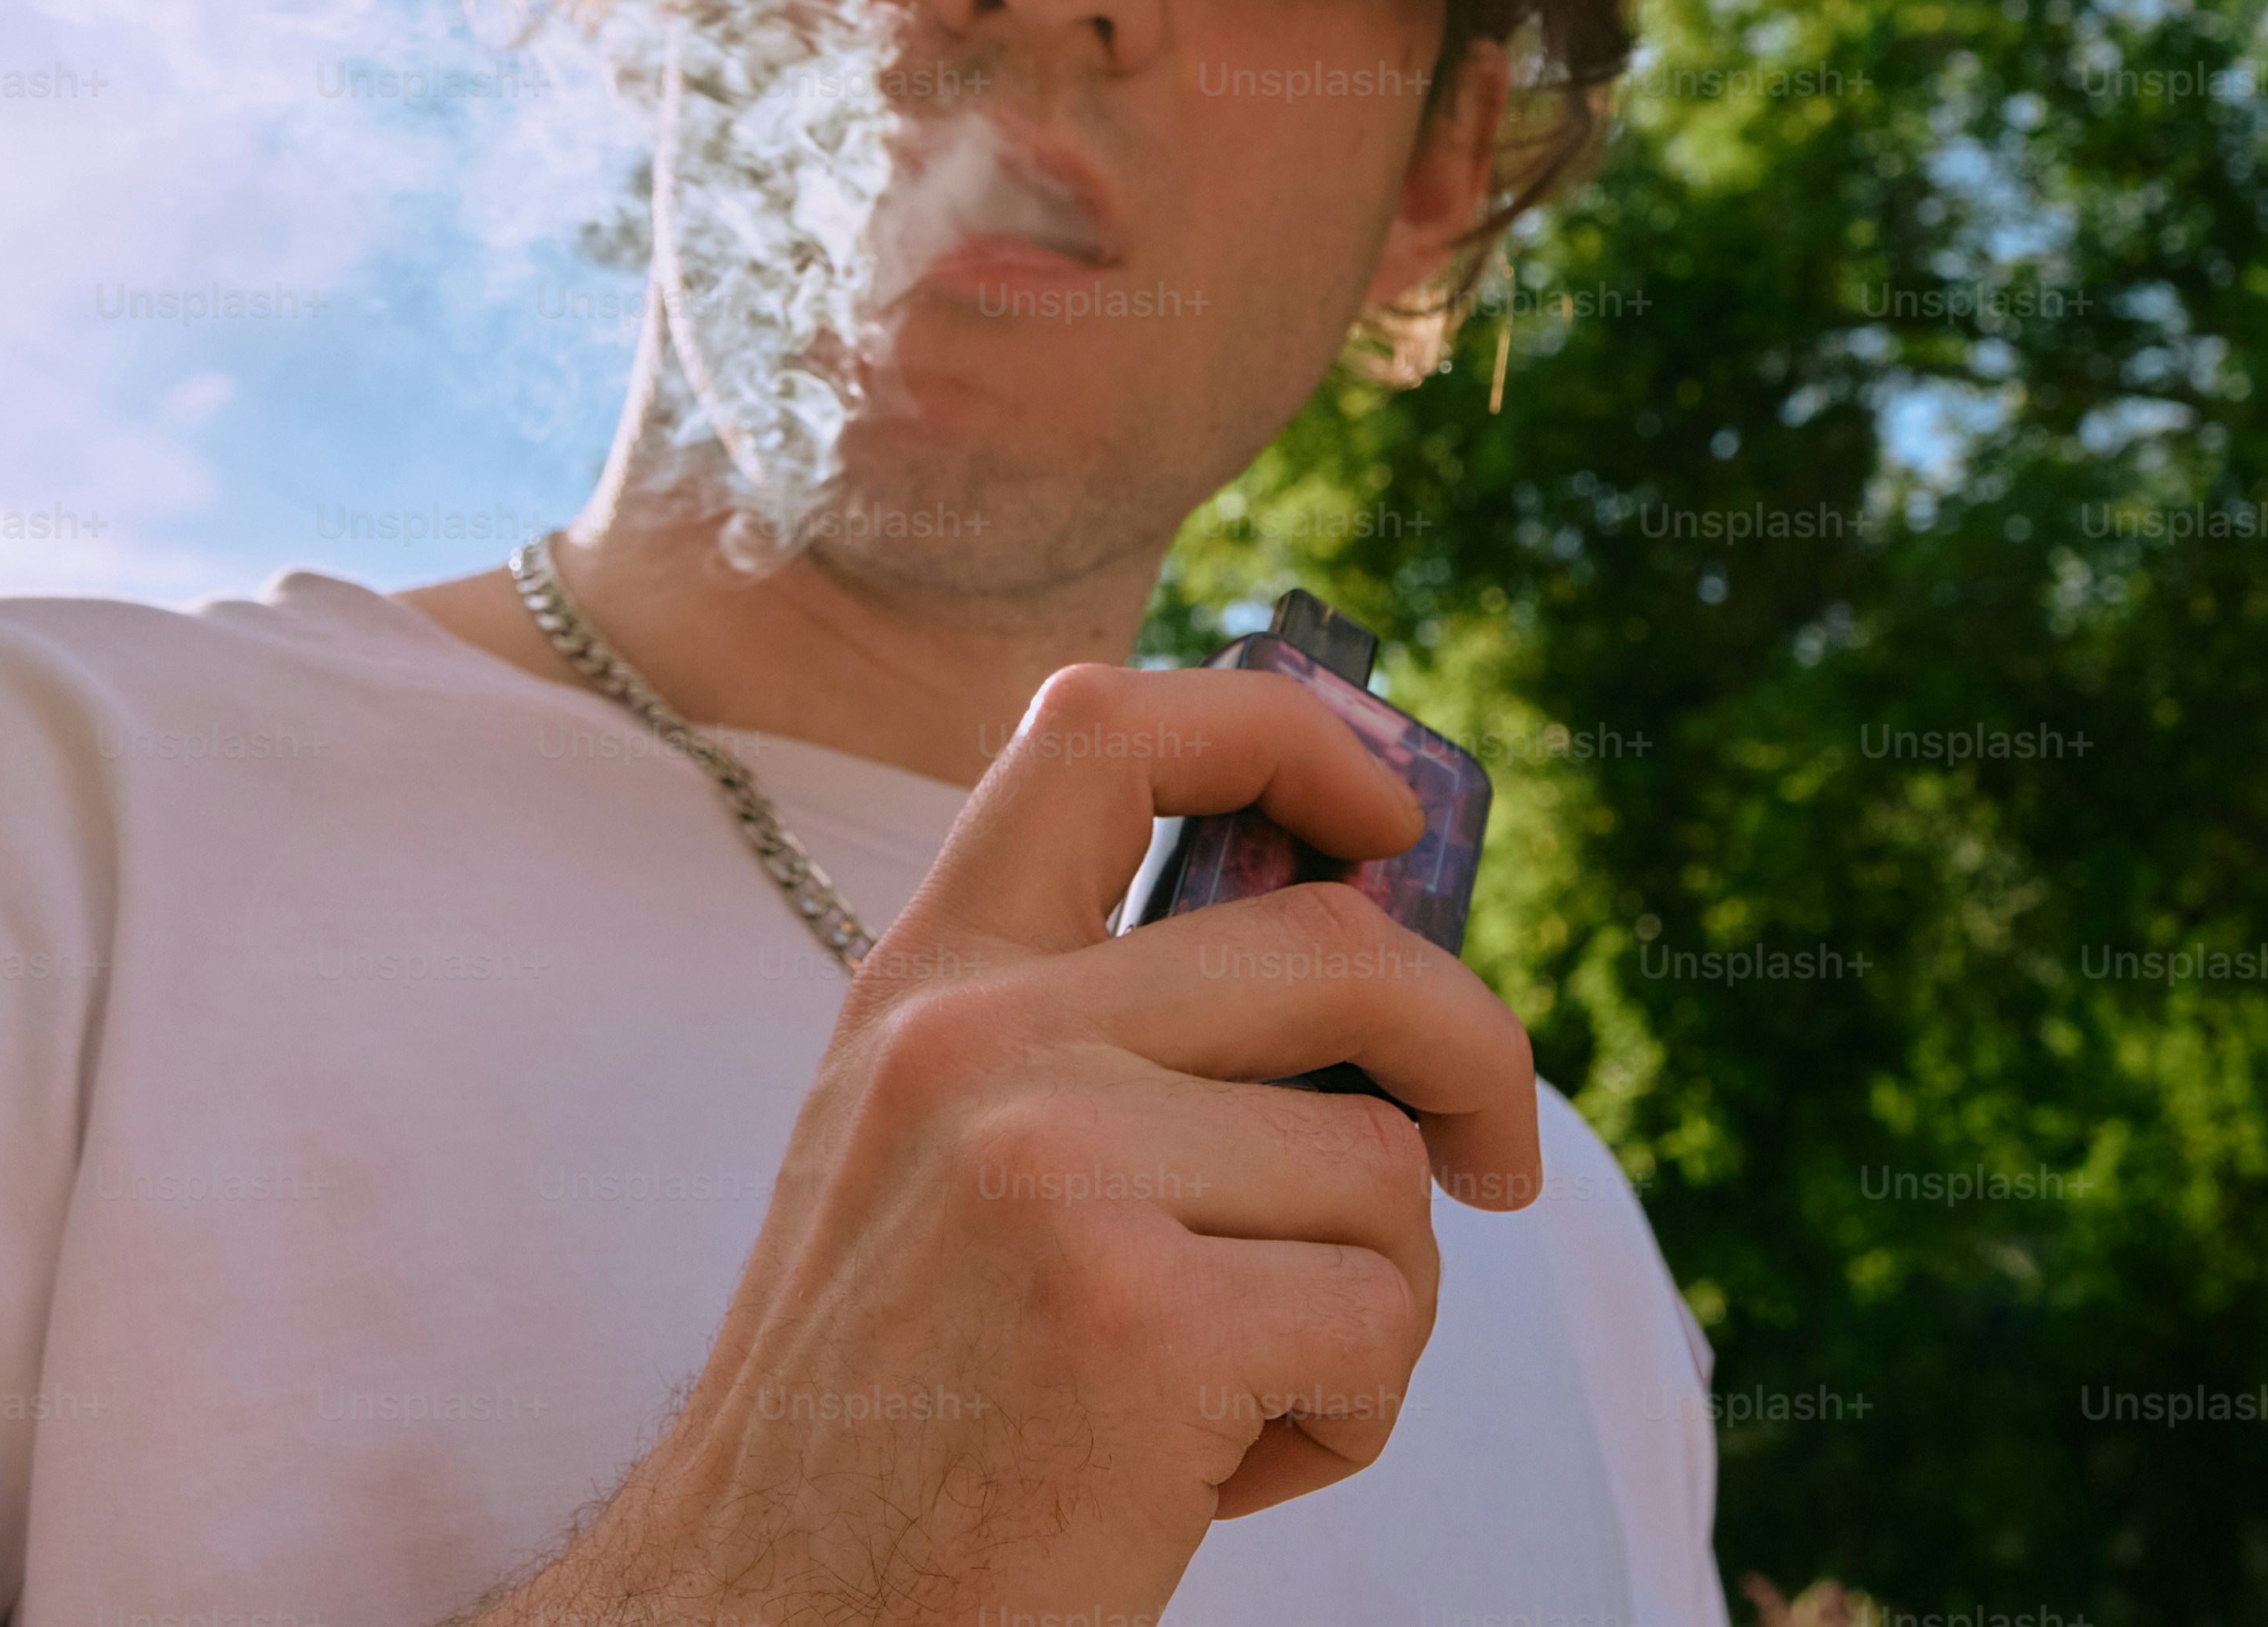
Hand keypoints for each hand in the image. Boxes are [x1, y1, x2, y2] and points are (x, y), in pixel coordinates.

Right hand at [464, 659, 1541, 1624]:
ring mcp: (1052, 1166)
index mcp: (926, 986)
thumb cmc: (896, 1419)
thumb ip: (1094, 1041)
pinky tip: (1208, 1475)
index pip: (1108, 730)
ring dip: (1363, 1305)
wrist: (772, 1617)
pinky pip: (1380, 1319)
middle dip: (1472, 1052)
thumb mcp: (936, 1163)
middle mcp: (979, 1041)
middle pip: (1335, 947)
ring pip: (1381, 1168)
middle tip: (1496, 1163)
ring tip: (1225, 1397)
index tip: (1393, 818)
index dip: (1289, 733)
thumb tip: (1365, 959)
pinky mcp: (1139, 1314)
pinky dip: (1343, 1419)